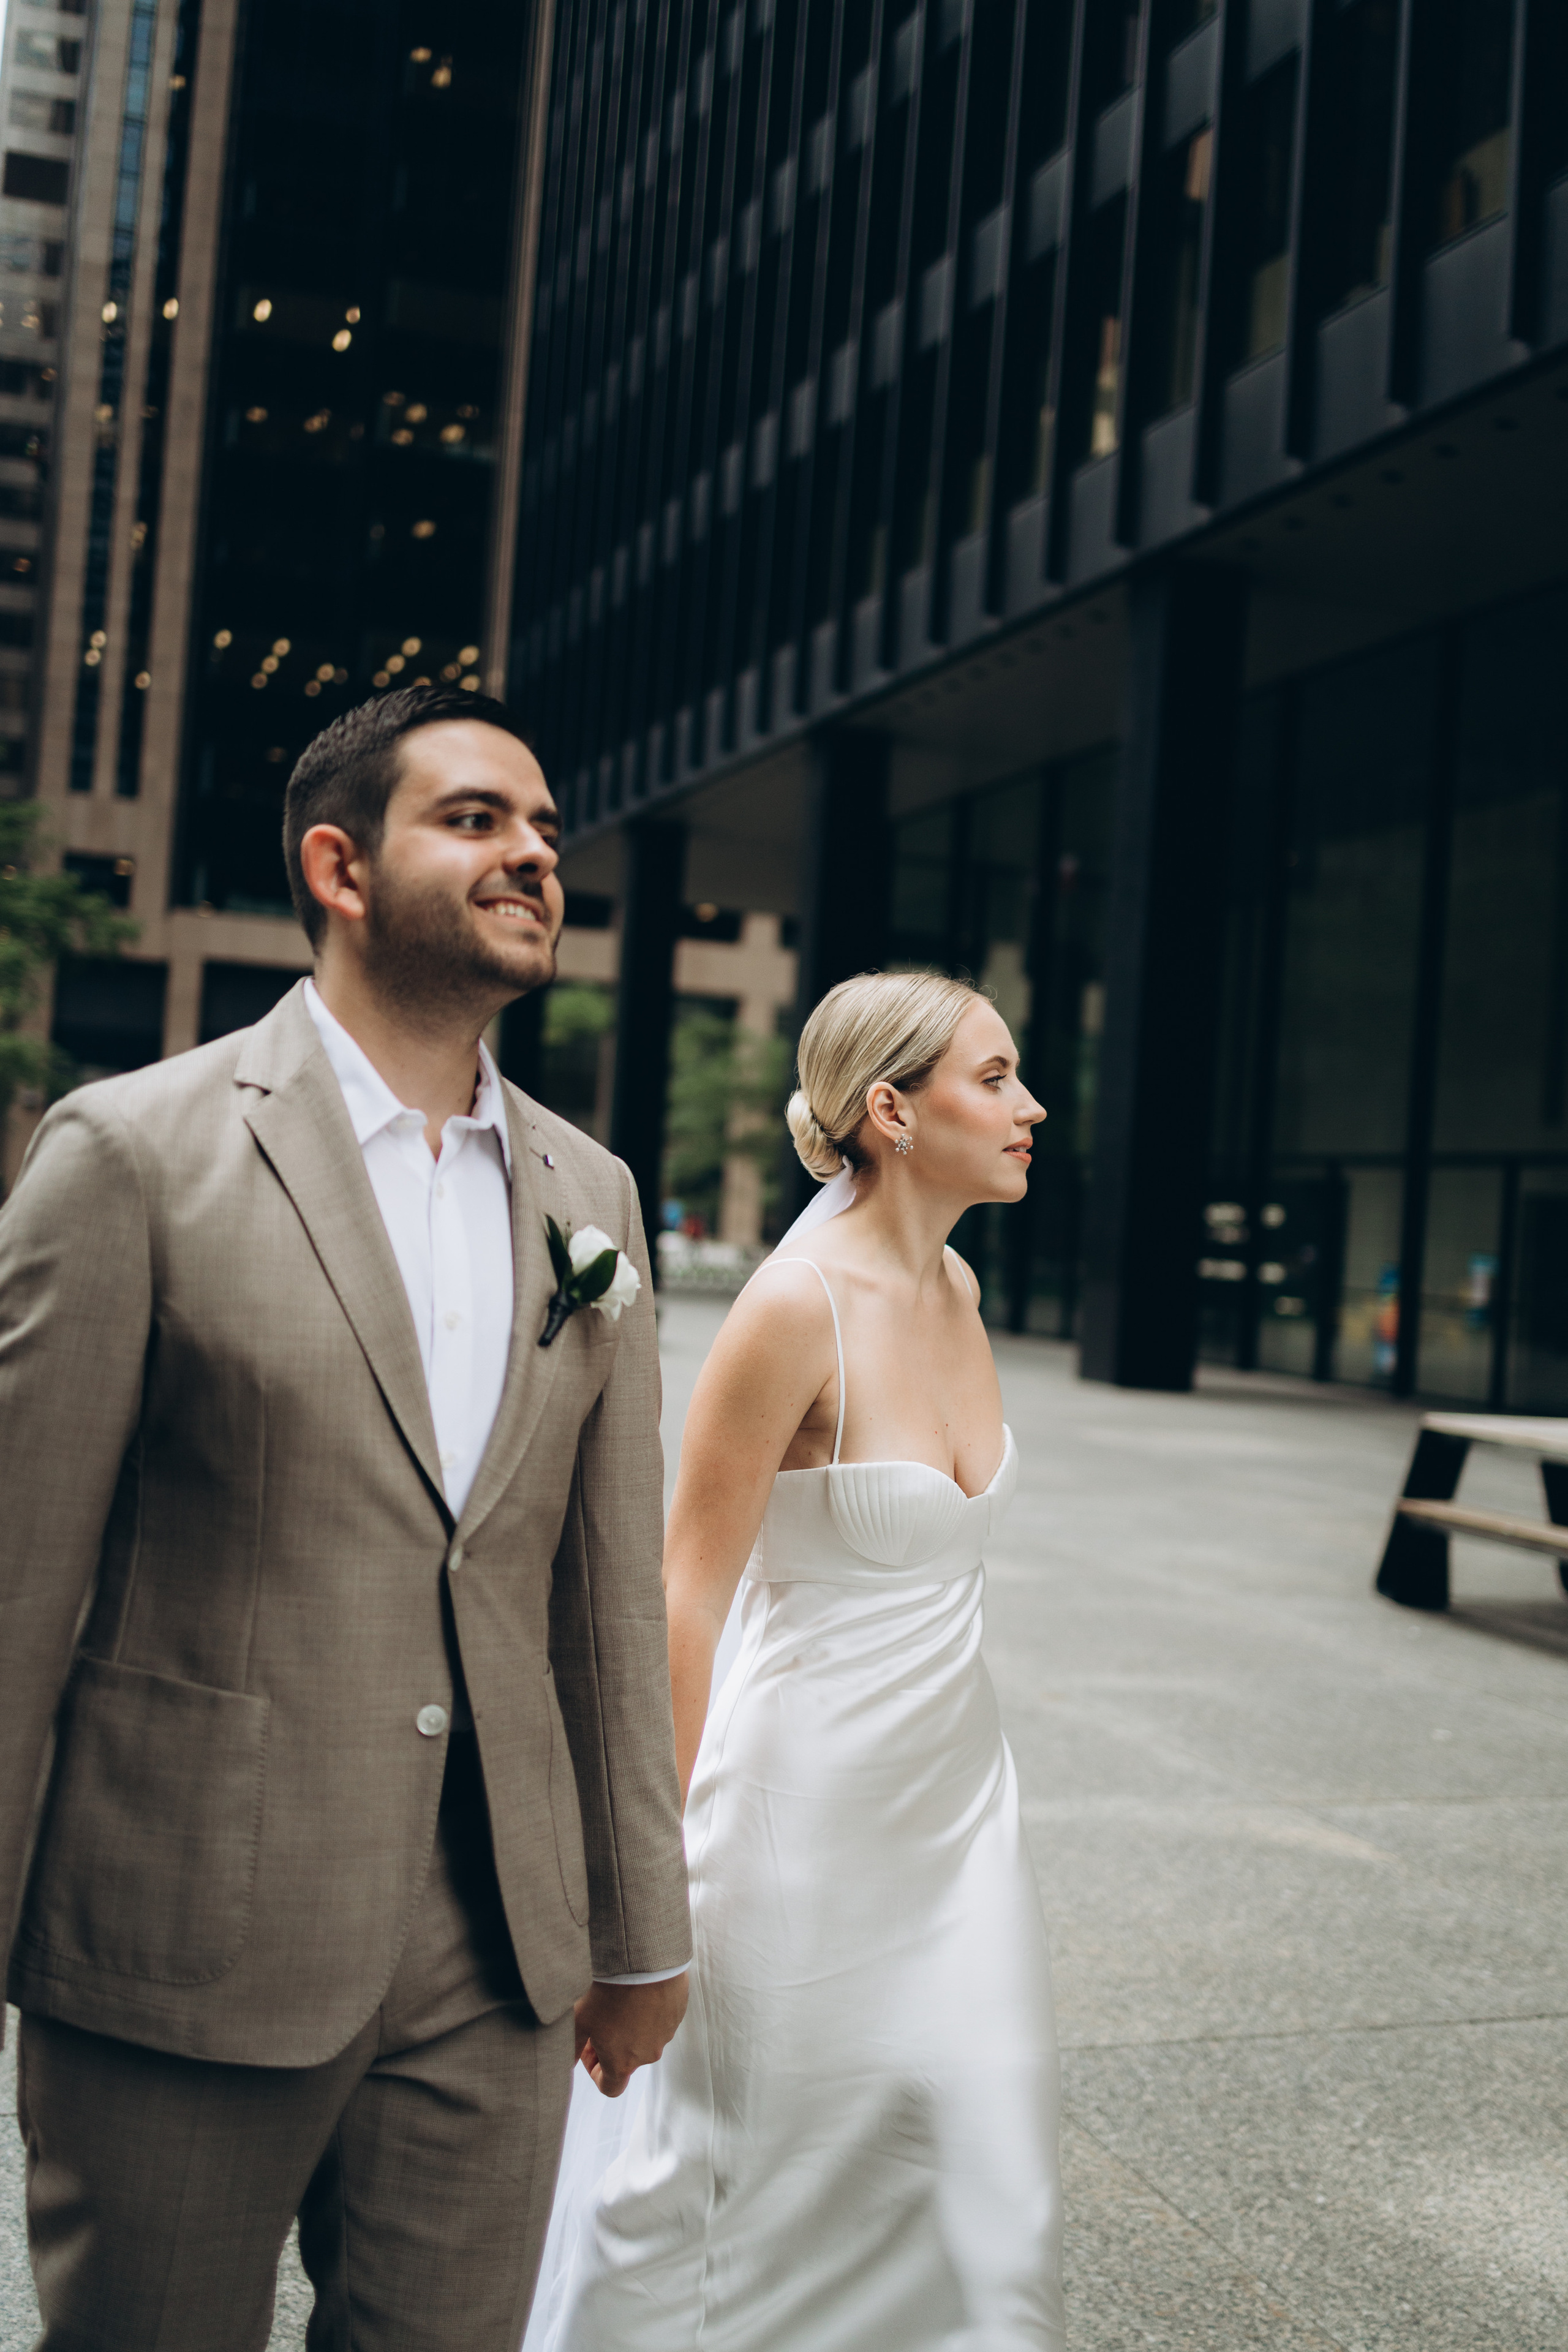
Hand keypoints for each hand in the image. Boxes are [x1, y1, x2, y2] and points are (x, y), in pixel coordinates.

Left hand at [573, 1975, 688, 2097]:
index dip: (594, 2073)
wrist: (644, 1961)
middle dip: (611, 2045)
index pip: (610, 2088)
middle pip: (626, 2060)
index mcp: (622, 2063)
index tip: (588, 2049)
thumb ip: (572, 2047)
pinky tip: (637, 1991)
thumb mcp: (580, 2019)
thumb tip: (565, 2062)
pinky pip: (659, 2020)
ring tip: (618, 2001)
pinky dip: (647, 2012)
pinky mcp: (676, 2014)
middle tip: (599, 2020)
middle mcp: (647, 2055)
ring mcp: (665, 2034)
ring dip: (630, 2029)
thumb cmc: (610, 1992)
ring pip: (644, 2039)